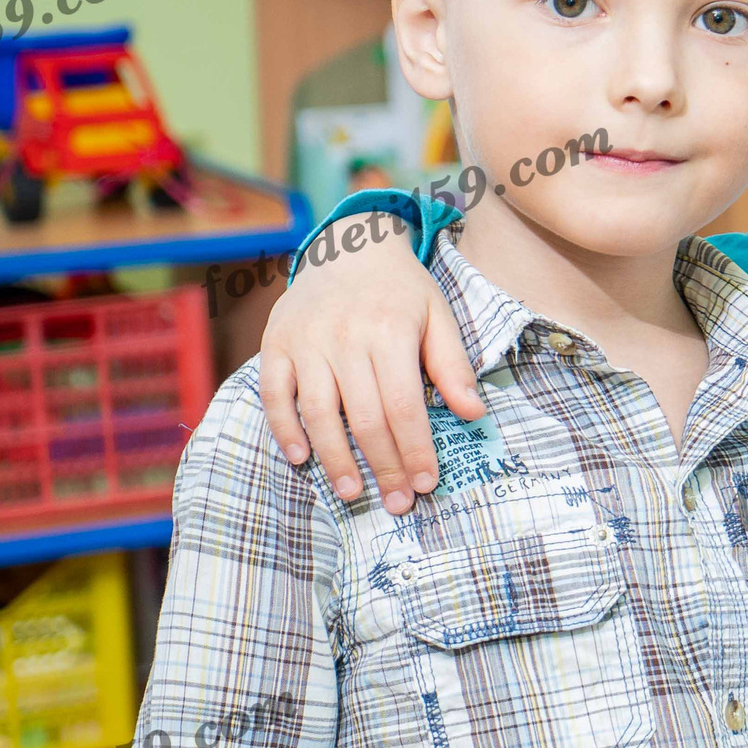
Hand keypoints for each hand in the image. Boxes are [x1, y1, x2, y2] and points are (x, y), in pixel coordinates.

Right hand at [259, 226, 479, 513]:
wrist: (348, 244)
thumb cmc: (401, 289)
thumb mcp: (439, 316)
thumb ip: (453, 365)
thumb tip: (474, 413)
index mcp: (389, 331)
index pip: (404, 405)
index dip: (415, 449)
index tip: (426, 483)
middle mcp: (344, 338)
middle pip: (364, 416)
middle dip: (383, 465)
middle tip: (396, 503)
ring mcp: (305, 341)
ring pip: (318, 411)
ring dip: (335, 458)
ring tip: (353, 492)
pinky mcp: (275, 343)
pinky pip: (274, 392)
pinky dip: (284, 428)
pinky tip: (301, 458)